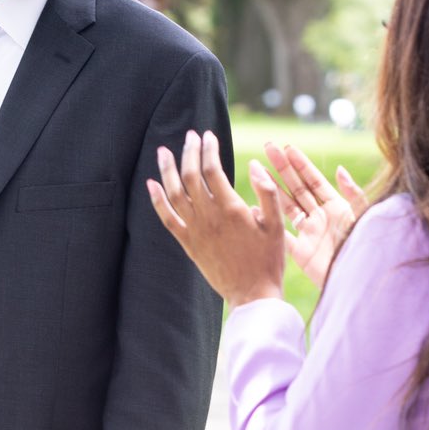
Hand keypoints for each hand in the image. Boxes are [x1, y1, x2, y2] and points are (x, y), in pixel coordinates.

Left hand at [146, 130, 284, 309]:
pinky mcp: (188, 243)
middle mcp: (209, 217)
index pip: (212, 169)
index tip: (208, 136)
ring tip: (163, 151)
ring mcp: (195, 231)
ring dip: (167, 170)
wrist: (252, 294)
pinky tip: (151, 184)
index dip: (208, 149)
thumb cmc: (268, 259)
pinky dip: (157, 200)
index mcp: (231, 209)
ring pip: (174, 193)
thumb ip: (268, 193)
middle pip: (191, 176)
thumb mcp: (277, 225)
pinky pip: (167, 218)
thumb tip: (256, 165)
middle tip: (190, 136)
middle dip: (188, 152)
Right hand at [263, 142, 367, 290]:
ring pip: (287, 206)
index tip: (287, 148)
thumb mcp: (364, 218)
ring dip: (273, 188)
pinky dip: (269, 222)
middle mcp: (321, 218)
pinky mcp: (301, 253)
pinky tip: (256, 206)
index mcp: (337, 208)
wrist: (362, 281)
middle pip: (298, 188)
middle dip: (283, 168)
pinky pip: (282, 234)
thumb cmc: (368, 249)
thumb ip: (353, 194)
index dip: (301, 164)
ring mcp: (309, 235)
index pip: (315, 181)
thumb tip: (339, 169)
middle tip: (268, 148)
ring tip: (258, 170)